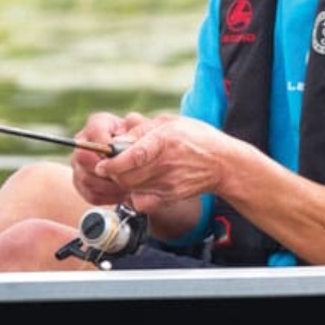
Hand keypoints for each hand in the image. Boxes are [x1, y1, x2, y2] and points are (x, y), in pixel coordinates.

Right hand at [70, 110, 153, 205]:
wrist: (136, 162)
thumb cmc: (140, 143)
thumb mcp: (144, 131)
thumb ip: (139, 126)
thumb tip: (132, 121)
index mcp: (98, 124)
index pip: (94, 131)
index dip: (105, 146)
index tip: (117, 157)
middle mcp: (83, 142)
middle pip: (83, 157)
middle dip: (105, 170)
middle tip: (124, 177)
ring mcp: (78, 163)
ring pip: (85, 178)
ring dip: (108, 187)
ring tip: (127, 188)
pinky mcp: (80, 182)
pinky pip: (90, 194)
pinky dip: (107, 198)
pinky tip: (121, 195)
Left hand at [91, 114, 232, 212]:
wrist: (222, 163)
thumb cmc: (196, 138)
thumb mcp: (169, 122)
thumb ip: (141, 130)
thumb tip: (117, 141)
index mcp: (165, 140)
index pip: (132, 156)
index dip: (113, 162)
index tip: (102, 164)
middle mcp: (165, 164)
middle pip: (126, 176)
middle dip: (113, 172)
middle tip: (114, 165)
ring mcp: (168, 183)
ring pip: (131, 189)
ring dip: (123, 181)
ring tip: (130, 171)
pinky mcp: (169, 197)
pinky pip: (141, 201)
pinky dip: (135, 195)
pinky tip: (140, 185)